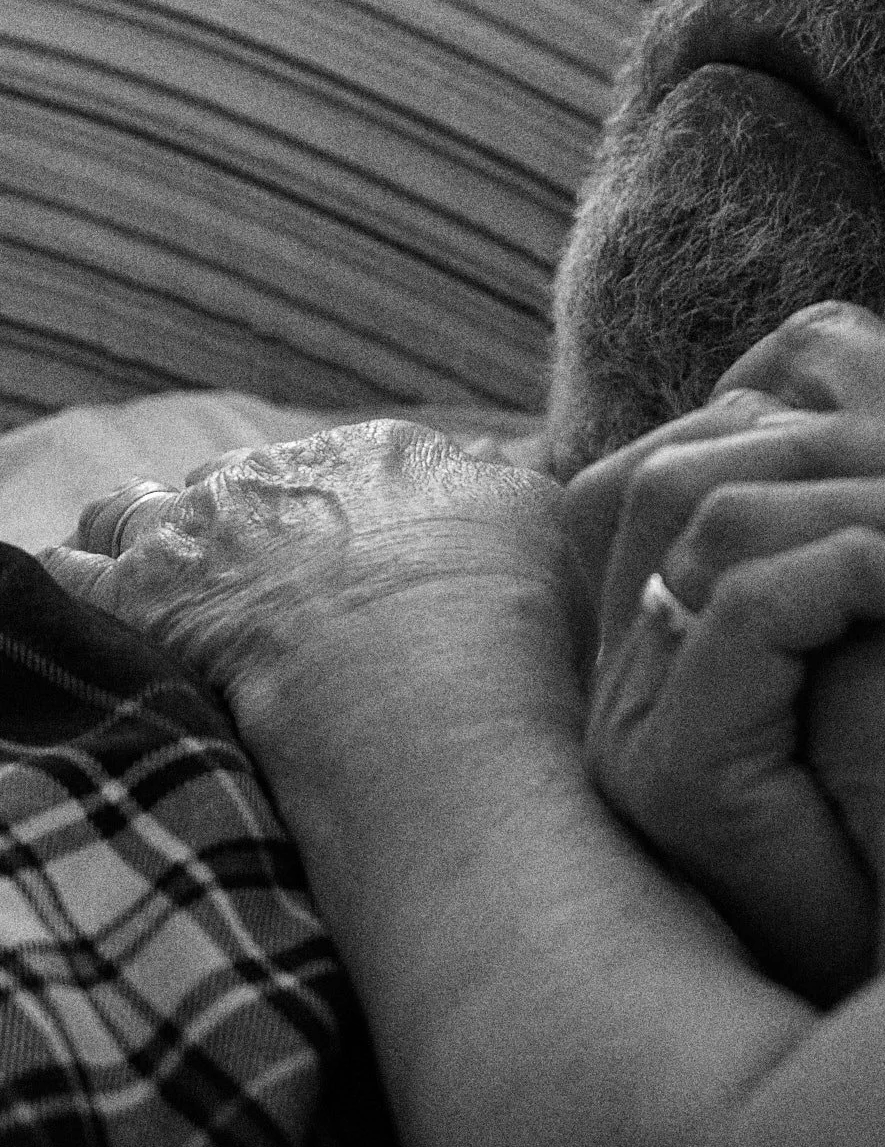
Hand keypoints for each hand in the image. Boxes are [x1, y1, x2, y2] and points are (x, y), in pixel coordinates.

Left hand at [42, 422, 585, 838]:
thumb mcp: (554, 535)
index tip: (360, 569)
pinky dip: (72, 583)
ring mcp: (204, 528)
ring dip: (148, 545)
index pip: (352, 468)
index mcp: (389, 453)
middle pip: (243, 485)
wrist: (427, 692)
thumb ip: (524, 491)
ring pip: (140, 509)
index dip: (349, 519)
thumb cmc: (508, 630)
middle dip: (245, 530)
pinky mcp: (139, 597)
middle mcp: (288, 471)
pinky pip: (68, 570)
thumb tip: (515, 462)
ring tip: (168, 598)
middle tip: (269, 597)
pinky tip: (92, 608)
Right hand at [577, 407, 884, 997]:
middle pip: (683, 475)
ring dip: (876, 494)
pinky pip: (745, 615)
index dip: (799, 425)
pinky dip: (858, 571)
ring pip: (714, 525)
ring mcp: (637, 728)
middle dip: (846, 444)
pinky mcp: (674, 779)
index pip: (672, 467)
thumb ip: (872, 561)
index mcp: (659, 635)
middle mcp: (624, 676)